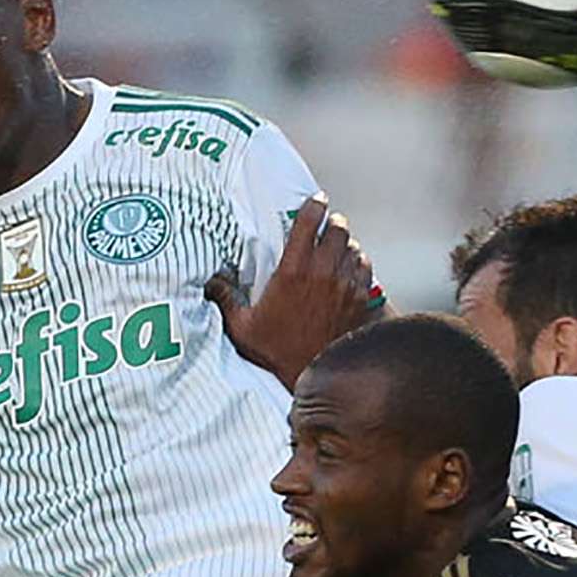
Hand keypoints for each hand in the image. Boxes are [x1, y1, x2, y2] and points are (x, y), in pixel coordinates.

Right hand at [207, 192, 379, 390]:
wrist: (311, 376)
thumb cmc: (275, 352)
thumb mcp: (242, 327)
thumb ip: (226, 299)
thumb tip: (210, 282)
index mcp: (292, 271)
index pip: (308, 223)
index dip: (313, 206)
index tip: (315, 201)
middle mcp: (322, 273)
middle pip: (338, 229)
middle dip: (333, 223)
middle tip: (328, 224)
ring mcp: (344, 285)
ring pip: (354, 248)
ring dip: (347, 244)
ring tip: (339, 247)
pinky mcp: (359, 301)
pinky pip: (366, 269)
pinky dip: (360, 264)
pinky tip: (352, 269)